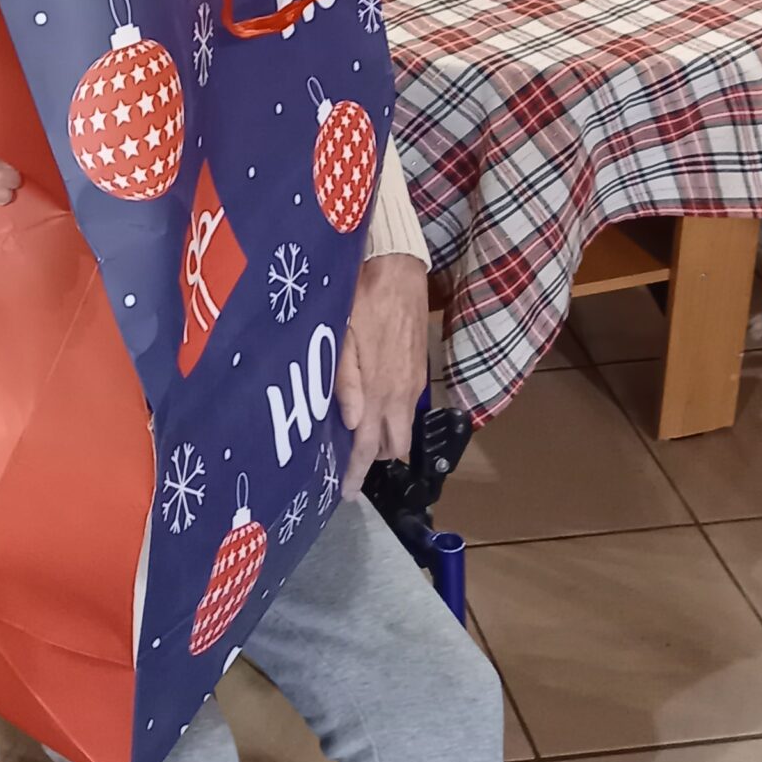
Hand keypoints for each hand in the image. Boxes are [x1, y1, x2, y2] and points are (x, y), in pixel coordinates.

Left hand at [337, 253, 427, 500]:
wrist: (398, 269)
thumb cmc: (361, 299)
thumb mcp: (342, 336)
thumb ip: (346, 381)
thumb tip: (351, 424)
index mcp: (380, 391)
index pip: (369, 446)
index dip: (357, 472)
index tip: (346, 493)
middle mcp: (401, 394)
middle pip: (393, 446)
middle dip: (373, 459)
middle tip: (348, 462)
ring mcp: (414, 382)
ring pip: (403, 428)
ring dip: (384, 438)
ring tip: (358, 438)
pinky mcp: (419, 369)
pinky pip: (407, 407)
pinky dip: (391, 416)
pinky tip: (372, 406)